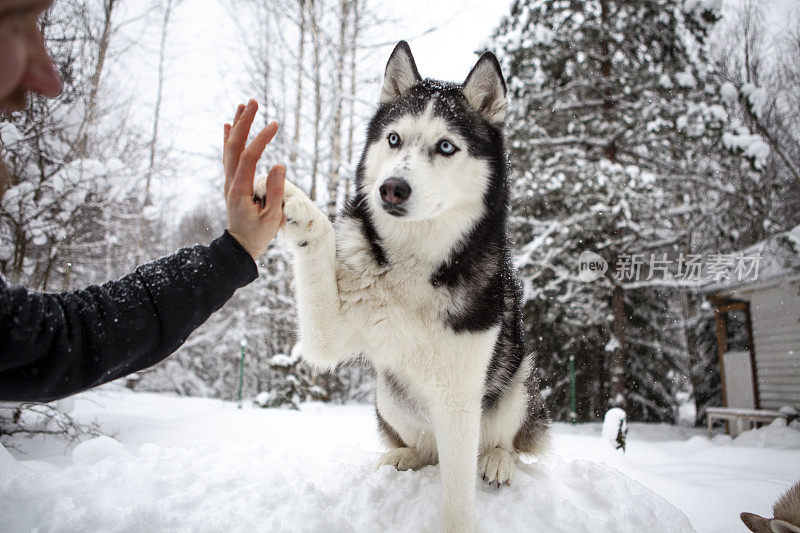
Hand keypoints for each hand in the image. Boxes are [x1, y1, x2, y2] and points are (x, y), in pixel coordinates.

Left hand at [223, 100, 284, 260]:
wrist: (240, 247)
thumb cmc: (258, 234)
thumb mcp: (271, 217)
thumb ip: (275, 192)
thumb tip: (278, 165)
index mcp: (240, 190)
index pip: (249, 157)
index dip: (261, 139)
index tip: (275, 125)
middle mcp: (230, 182)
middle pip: (234, 146)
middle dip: (244, 123)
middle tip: (253, 103)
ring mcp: (229, 181)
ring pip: (229, 148)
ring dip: (236, 126)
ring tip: (243, 106)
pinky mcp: (231, 182)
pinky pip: (227, 156)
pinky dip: (227, 139)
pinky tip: (228, 124)